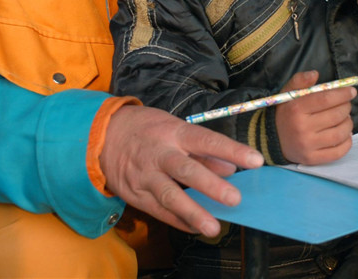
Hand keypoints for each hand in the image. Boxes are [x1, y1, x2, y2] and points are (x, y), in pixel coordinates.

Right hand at [99, 105, 263, 237]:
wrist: (102, 136)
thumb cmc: (147, 130)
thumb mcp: (175, 129)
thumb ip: (203, 150)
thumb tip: (230, 168)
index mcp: (174, 133)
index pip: (207, 140)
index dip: (232, 150)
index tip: (255, 160)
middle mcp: (160, 153)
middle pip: (187, 170)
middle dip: (211, 186)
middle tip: (235, 199)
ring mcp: (146, 175)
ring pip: (170, 196)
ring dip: (193, 212)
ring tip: (213, 228)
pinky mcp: (136, 194)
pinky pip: (159, 211)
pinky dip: (179, 221)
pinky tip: (196, 227)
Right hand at [275, 70, 355, 164]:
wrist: (271, 139)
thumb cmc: (285, 113)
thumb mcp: (287, 93)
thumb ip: (300, 81)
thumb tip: (315, 73)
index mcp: (296, 109)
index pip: (325, 99)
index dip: (342, 94)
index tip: (351, 91)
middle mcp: (302, 128)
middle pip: (335, 116)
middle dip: (346, 107)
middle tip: (347, 104)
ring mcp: (308, 146)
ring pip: (339, 134)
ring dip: (348, 123)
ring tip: (346, 118)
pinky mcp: (312, 159)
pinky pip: (338, 152)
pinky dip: (347, 142)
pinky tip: (345, 134)